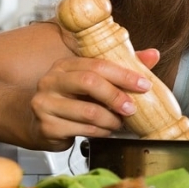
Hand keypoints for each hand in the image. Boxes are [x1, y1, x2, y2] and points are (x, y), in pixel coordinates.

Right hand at [27, 48, 158, 149]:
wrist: (35, 121)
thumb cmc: (69, 99)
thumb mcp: (91, 81)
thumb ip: (120, 69)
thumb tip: (153, 55)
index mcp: (65, 65)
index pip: (97, 64)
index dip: (123, 74)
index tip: (144, 84)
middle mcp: (51, 81)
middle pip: (89, 82)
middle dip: (116, 96)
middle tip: (132, 108)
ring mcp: (46, 104)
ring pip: (89, 112)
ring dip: (111, 120)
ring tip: (118, 123)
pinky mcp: (47, 126)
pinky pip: (82, 130)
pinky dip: (101, 132)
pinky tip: (105, 131)